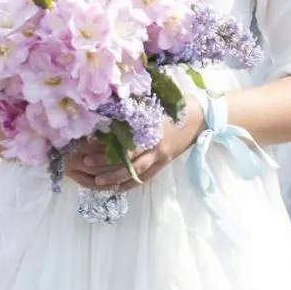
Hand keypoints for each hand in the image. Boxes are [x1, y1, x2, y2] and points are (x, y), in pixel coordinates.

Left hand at [62, 106, 205, 193]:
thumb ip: (138, 108)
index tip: (89, 146)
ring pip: (137, 174)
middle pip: (130, 163)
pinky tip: (117, 186)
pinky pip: (146, 177)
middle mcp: (157, 148)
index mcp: (154, 132)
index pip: (128, 146)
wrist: (203, 119)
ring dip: (117, 178)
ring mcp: (162, 158)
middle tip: (87, 164)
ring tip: (98, 181)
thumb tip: (111, 106)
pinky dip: (131, 183)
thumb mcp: (158, 103)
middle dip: (108, 166)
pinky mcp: (165, 163)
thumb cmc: (179, 106)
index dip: (109, 149)